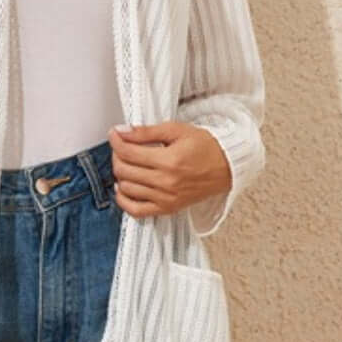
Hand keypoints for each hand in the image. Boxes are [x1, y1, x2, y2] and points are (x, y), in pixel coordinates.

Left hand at [108, 120, 230, 218]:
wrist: (226, 168)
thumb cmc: (205, 148)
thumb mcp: (177, 130)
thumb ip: (147, 131)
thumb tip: (122, 131)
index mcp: (169, 160)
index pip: (128, 152)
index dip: (116, 140)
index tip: (115, 134)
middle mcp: (165, 182)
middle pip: (124, 170)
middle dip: (117, 155)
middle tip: (122, 146)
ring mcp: (165, 198)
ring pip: (126, 188)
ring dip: (120, 174)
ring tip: (127, 163)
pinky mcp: (167, 209)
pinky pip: (136, 210)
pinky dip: (124, 199)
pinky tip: (124, 187)